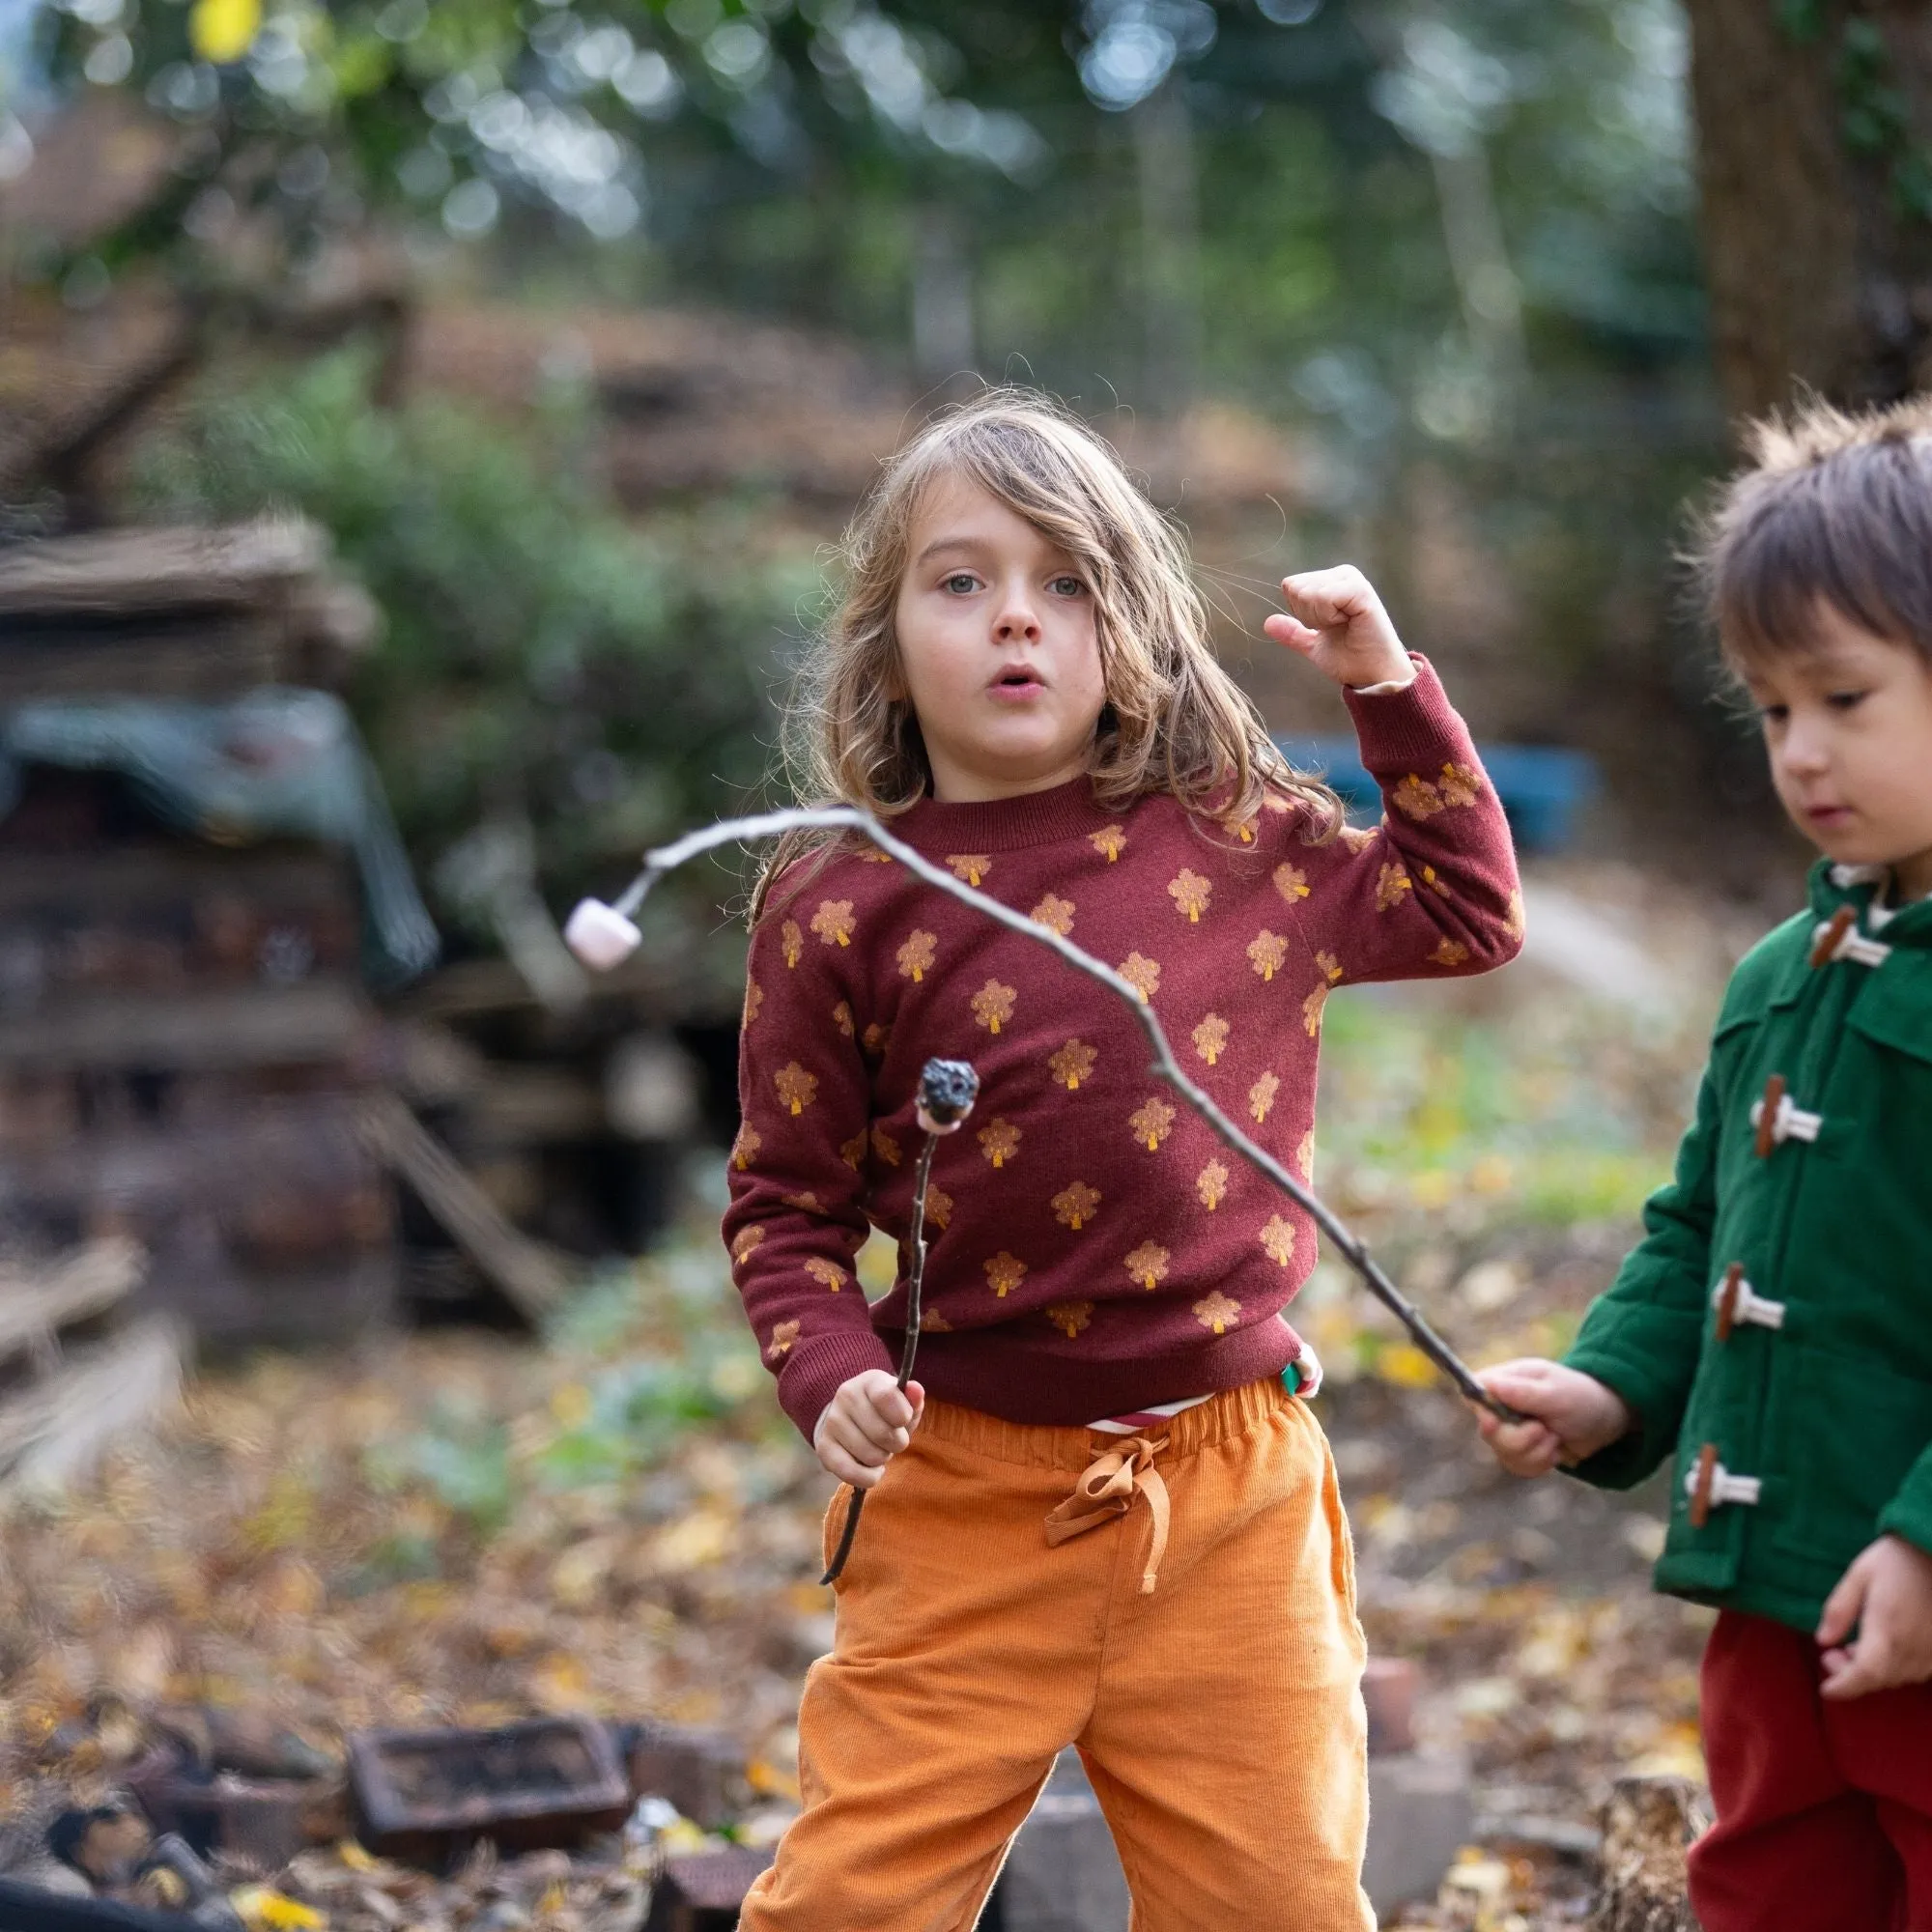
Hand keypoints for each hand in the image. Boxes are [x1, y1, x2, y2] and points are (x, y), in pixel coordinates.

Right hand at [813, 1371, 924, 1488]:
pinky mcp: (823, 1447)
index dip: (903, 1416)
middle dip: (897, 1443)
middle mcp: (846, 1396)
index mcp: (869, 1381)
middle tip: (892, 1438)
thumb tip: (916, 1389)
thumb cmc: (887, 1412)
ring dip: (882, 1458)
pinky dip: (869, 1477)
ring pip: (871, 1456)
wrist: (852, 1417)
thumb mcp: (904, 1402)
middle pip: (883, 1434)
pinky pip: (852, 1473)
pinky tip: (871, 1467)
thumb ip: (913, 1398)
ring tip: (878, 1447)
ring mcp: (832, 1421)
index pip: (887, 1397)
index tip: (903, 1420)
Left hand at [1263, 566, 1413, 689]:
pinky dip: (1328, 617)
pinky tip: (1348, 623)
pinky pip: (1322, 597)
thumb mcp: (1314, 645)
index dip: (1301, 614)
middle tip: (1336, 629)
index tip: (1327, 627)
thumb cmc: (1350, 659)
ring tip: (1344, 626)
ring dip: (1319, 619)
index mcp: (1332, 581)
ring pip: (1306, 592)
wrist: (1373, 675)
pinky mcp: (1360, 590)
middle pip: (1294, 587)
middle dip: (1307, 616)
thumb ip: (1294, 633)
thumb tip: (1268, 623)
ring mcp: (1352, 580)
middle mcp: (1343, 574)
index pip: (1290, 586)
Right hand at [1472, 1359, 1632, 1476]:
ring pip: (1504, 1454)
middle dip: (1519, 1439)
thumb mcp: (1557, 1393)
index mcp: (1505, 1381)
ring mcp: (1510, 1429)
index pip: (1474, 1395)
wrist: (1604, 1420)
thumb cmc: (1581, 1397)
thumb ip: (1523, 1393)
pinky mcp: (1520, 1451)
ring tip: (1555, 1438)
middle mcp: (1501, 1405)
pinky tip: (1554, 1450)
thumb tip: (1489, 1386)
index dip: (1483, 1413)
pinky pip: (1518, 1466)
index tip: (1498, 1423)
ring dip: (1535, 1453)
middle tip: (1544, 1431)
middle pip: (1488, 1432)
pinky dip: (1540, 1463)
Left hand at [1817, 1534, 1931, 1698]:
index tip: (1827, 1690)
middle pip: (1880, 1680)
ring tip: (1853, 1648)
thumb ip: (1839, 1609)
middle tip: (1831, 1656)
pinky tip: (1881, 1647)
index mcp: (1887, 1630)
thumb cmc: (1896, 1559)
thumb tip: (1822, 1641)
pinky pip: (1917, 1670)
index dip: (1845, 1687)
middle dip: (1851, 1676)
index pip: (1865, 1674)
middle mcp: (1913, 1648)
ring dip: (1873, 1672)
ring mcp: (1931, 1651)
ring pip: (1898, 1678)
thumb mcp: (1858, 1575)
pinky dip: (1894, 1667)